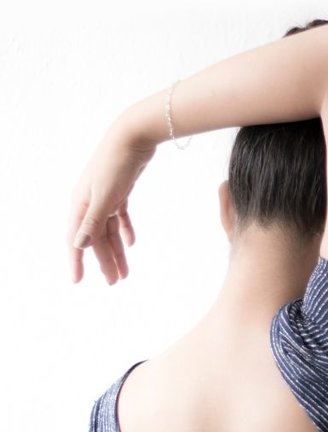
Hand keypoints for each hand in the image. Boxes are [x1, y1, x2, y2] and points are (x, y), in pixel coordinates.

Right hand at [67, 121, 155, 284]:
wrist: (133, 136)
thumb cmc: (116, 165)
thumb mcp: (105, 197)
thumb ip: (92, 221)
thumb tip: (78, 244)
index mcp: (80, 204)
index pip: (76, 239)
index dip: (77, 261)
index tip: (76, 282)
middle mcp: (89, 201)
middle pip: (95, 238)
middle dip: (104, 261)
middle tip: (114, 282)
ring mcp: (104, 195)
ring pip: (109, 230)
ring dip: (117, 250)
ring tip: (125, 272)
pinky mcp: (120, 190)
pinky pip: (119, 216)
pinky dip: (125, 229)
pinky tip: (131, 243)